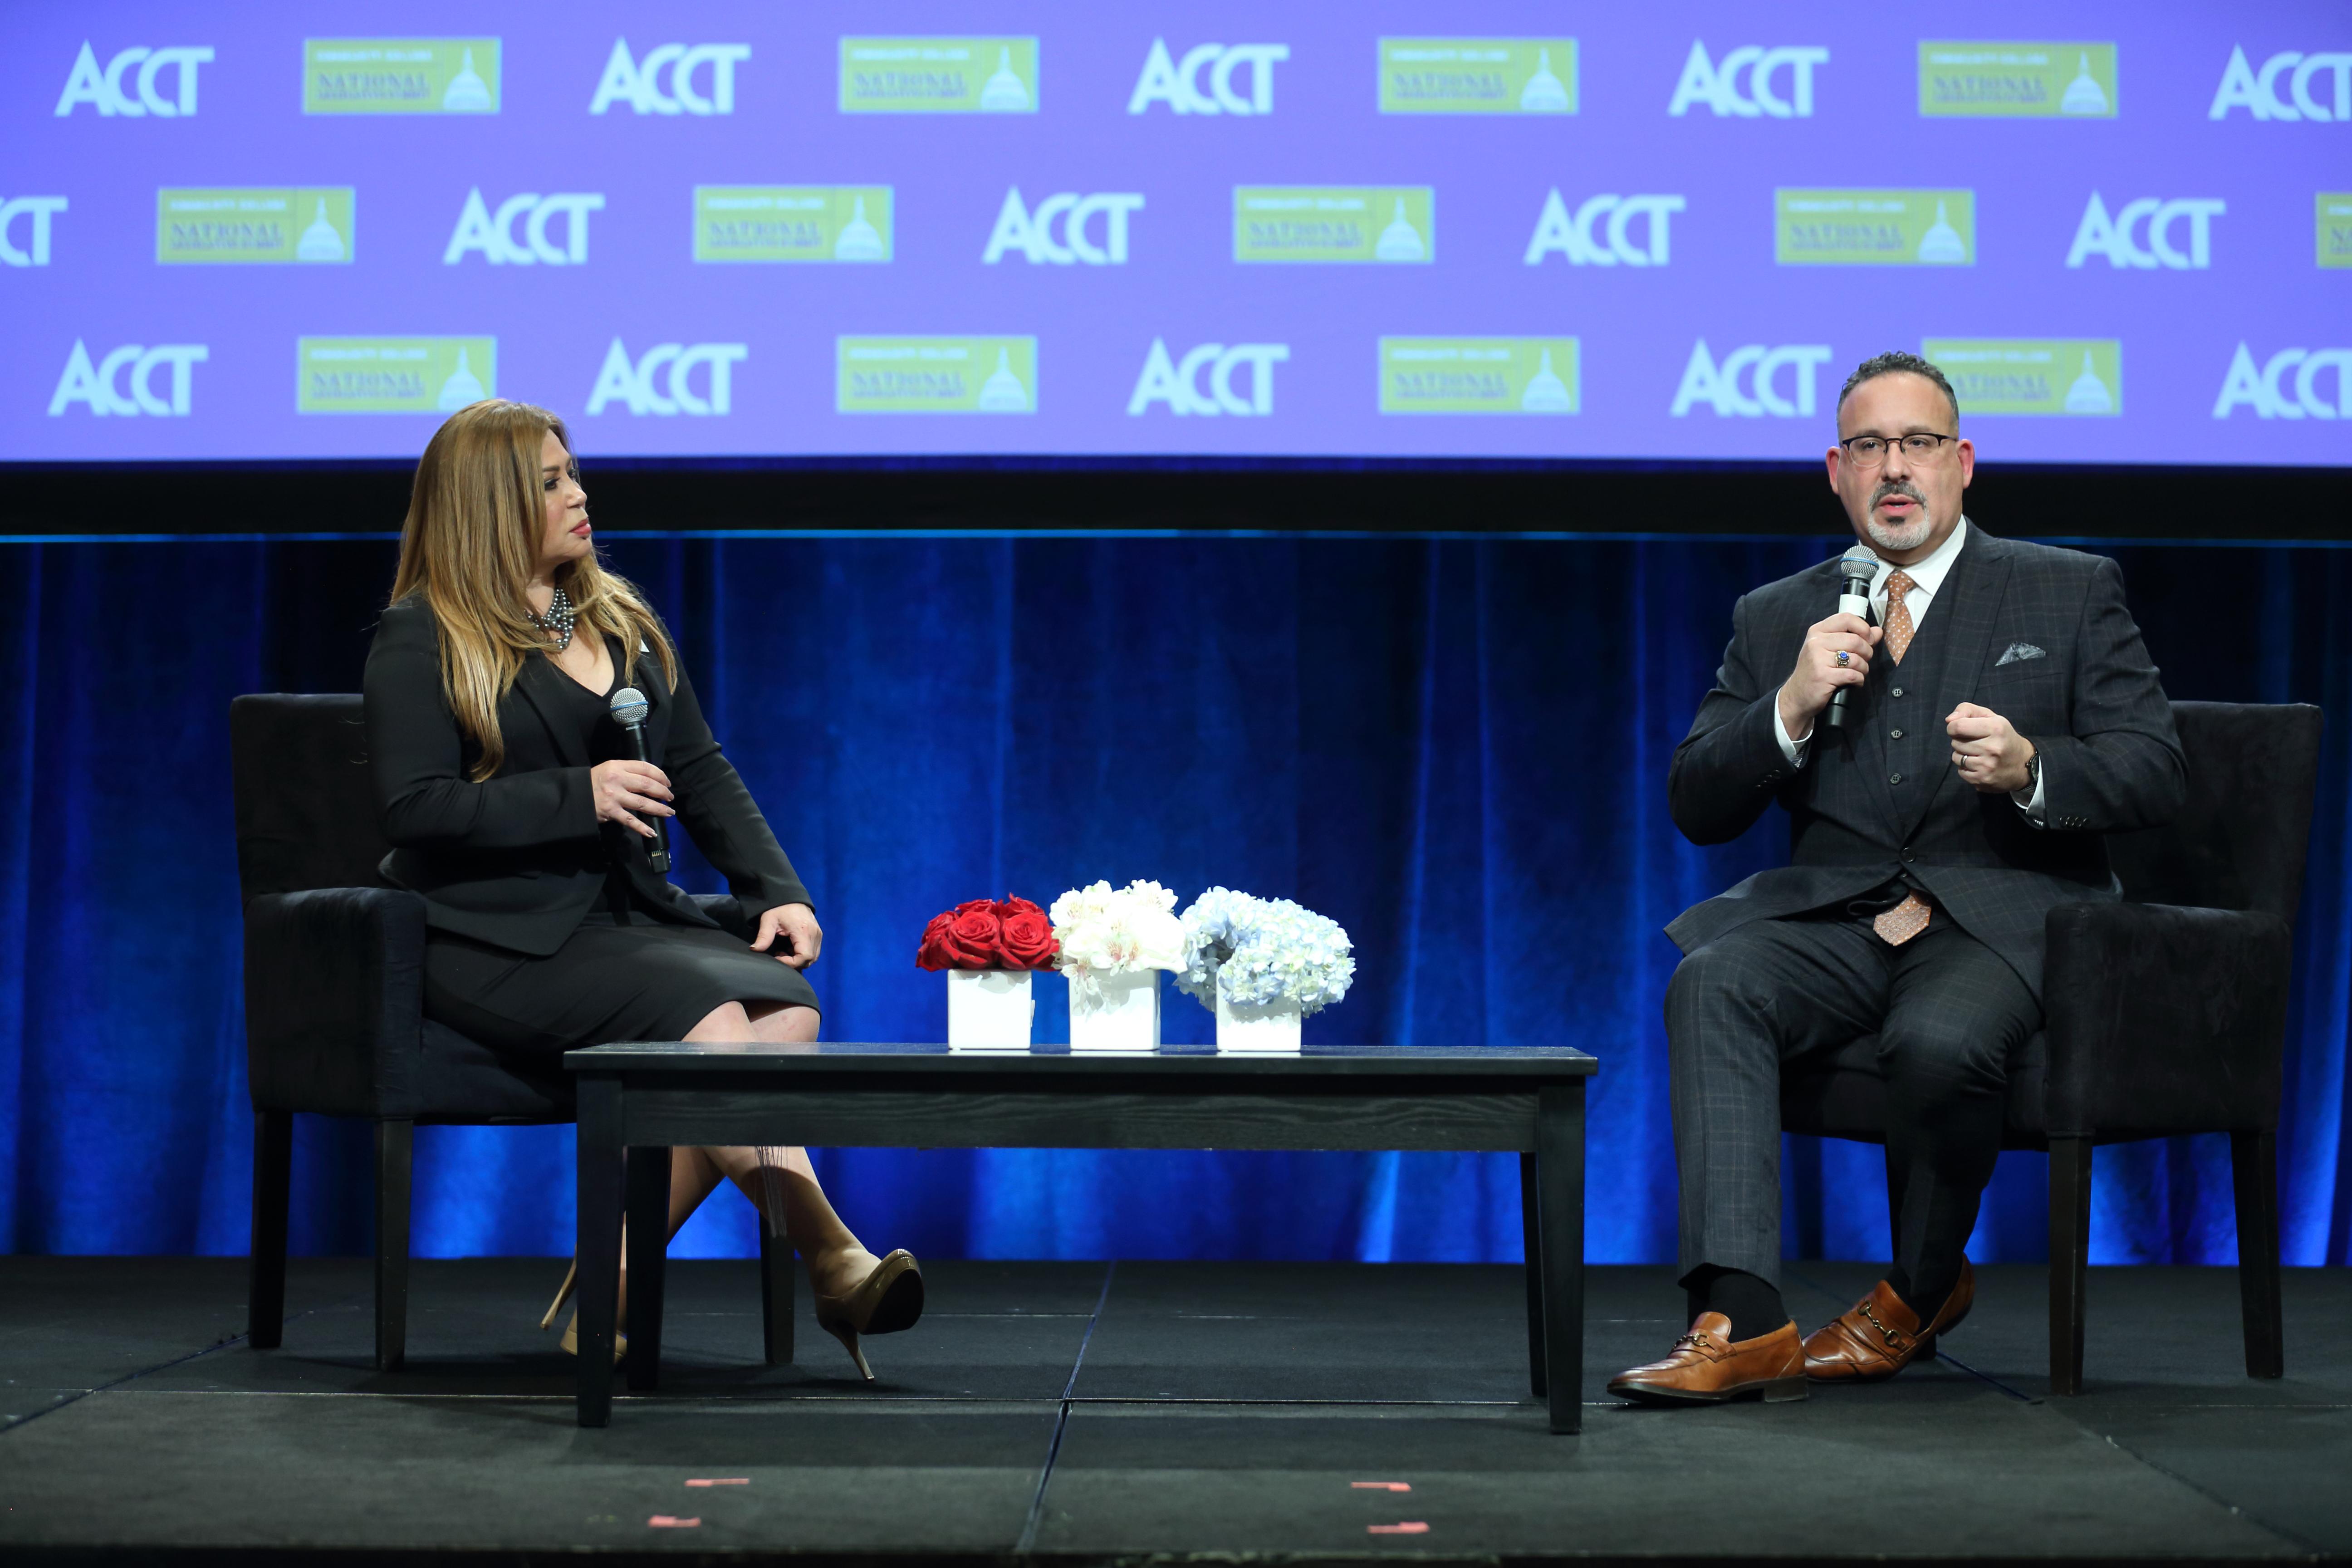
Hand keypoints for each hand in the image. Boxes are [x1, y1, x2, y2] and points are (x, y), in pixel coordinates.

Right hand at [590, 759, 672, 838]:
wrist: (575, 794)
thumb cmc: (595, 781)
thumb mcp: (610, 769)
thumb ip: (628, 771)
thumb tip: (652, 780)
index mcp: (618, 766)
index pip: (645, 768)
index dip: (660, 775)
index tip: (667, 783)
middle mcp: (617, 780)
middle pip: (647, 785)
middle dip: (663, 792)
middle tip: (670, 798)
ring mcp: (614, 796)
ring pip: (643, 803)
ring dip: (659, 809)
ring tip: (669, 813)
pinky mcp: (610, 812)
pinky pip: (630, 821)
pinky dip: (642, 828)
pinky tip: (652, 832)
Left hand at [753, 903, 822, 969]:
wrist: (790, 896)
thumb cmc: (779, 907)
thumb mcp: (768, 921)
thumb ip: (763, 937)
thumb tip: (755, 949)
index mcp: (804, 931)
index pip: (804, 957)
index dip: (791, 963)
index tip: (778, 957)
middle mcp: (814, 934)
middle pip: (809, 960)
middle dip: (794, 963)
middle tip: (779, 955)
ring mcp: (818, 934)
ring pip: (813, 957)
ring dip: (798, 960)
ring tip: (784, 951)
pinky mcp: (818, 934)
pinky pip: (814, 951)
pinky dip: (802, 954)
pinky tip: (790, 948)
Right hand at [1778, 613, 1881, 739]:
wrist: (1797, 695)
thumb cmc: (1816, 670)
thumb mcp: (1830, 649)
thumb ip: (1855, 638)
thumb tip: (1878, 631)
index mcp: (1817, 631)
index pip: (1846, 618)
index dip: (1863, 628)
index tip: (1868, 640)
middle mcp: (1815, 642)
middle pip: (1855, 640)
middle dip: (1867, 653)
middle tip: (1863, 661)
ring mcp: (1817, 659)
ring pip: (1856, 659)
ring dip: (1863, 668)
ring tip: (1858, 673)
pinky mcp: (1823, 676)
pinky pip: (1852, 675)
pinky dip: (1859, 680)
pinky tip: (1854, 682)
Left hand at [1947, 703, 2035, 793]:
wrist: (2023, 764)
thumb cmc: (2002, 736)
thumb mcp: (1990, 717)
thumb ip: (1967, 710)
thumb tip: (1948, 720)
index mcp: (1995, 728)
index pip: (1957, 726)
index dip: (1953, 727)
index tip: (1959, 729)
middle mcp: (1993, 747)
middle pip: (1955, 742)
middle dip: (1961, 741)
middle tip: (1976, 742)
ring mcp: (1988, 765)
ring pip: (1956, 757)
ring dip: (1962, 755)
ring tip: (1978, 753)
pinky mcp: (1983, 779)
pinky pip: (1960, 771)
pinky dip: (1965, 768)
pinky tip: (1979, 765)